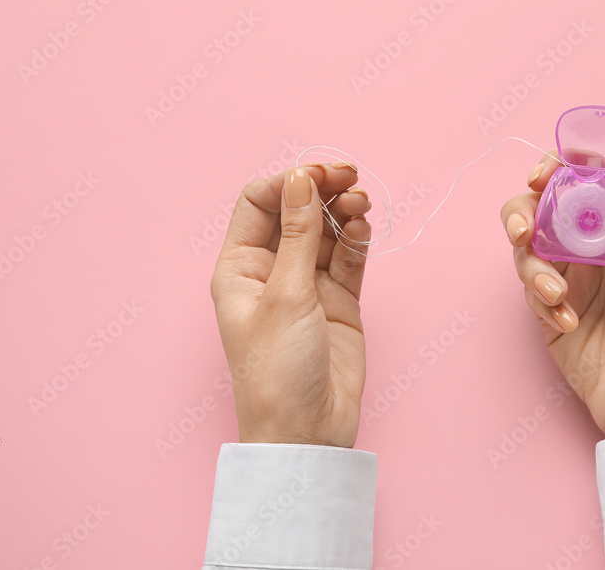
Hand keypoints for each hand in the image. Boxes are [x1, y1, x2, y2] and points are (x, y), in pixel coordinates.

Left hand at [210, 163, 371, 446]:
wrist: (308, 431)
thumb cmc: (278, 372)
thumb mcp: (285, 295)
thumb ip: (297, 234)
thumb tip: (301, 178)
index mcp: (241, 268)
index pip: (261, 204)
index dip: (290, 182)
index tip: (319, 174)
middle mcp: (273, 271)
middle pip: (298, 212)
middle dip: (323, 190)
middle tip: (351, 178)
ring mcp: (308, 285)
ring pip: (328, 231)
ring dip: (344, 212)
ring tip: (361, 205)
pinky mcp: (340, 300)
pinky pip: (350, 256)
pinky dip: (358, 238)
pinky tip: (363, 227)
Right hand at [500, 139, 604, 436]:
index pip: (580, 182)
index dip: (557, 171)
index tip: (545, 176)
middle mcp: (589, 248)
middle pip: (538, 209)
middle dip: (522, 213)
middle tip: (525, 230)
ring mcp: (566, 279)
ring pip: (526, 249)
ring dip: (534, 268)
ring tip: (556, 295)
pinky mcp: (547, 312)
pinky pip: (527, 290)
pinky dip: (542, 302)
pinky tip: (567, 323)